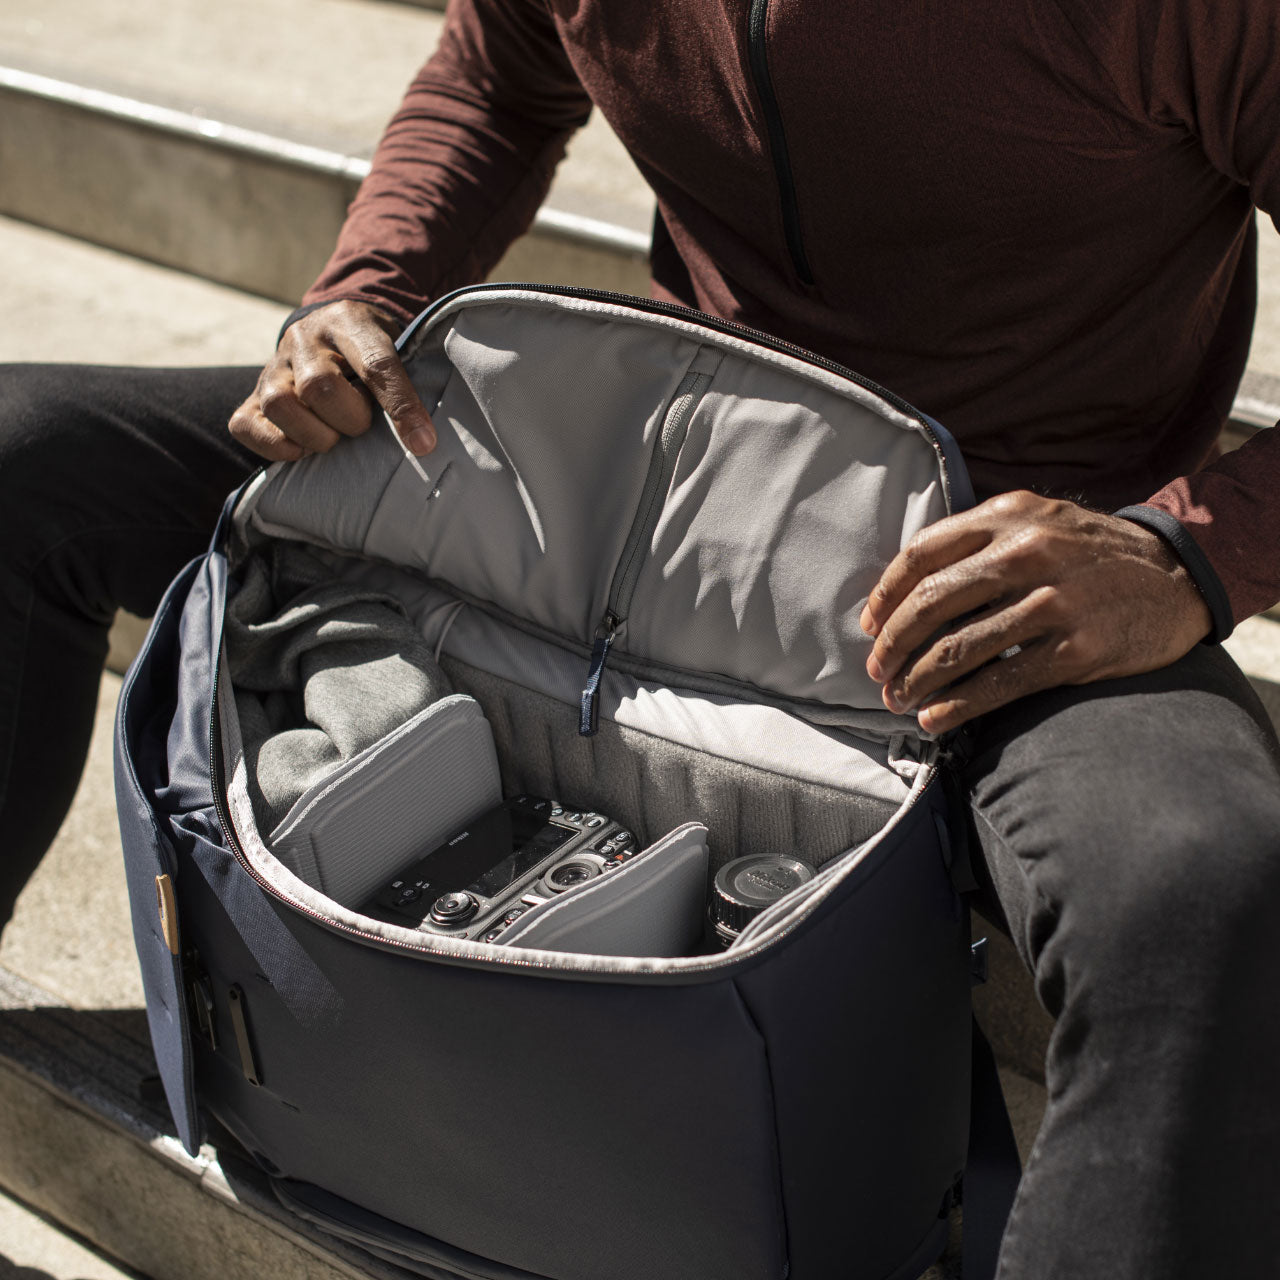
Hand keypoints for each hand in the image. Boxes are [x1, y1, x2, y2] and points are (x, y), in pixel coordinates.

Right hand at [229, 300, 436, 460]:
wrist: (329, 329)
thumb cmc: (373, 351)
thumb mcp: (399, 347)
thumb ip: (409, 381)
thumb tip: (426, 440)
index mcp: (349, 322)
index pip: (375, 364)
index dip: (400, 405)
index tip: (423, 441)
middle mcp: (304, 338)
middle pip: (320, 386)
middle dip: (351, 419)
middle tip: (363, 423)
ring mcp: (273, 366)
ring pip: (280, 404)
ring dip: (315, 434)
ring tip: (334, 436)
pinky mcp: (252, 395)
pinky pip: (246, 425)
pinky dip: (274, 446)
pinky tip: (302, 449)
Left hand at [859, 490, 1212, 731]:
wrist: (1178, 574)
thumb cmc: (1090, 552)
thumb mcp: (1037, 520)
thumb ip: (979, 540)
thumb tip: (907, 590)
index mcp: (1008, 516)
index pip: (922, 554)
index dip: (886, 594)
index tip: (870, 624)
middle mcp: (1027, 553)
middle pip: (932, 604)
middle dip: (893, 644)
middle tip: (877, 671)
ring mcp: (1053, 602)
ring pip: (959, 648)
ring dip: (917, 681)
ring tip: (897, 699)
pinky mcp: (1076, 649)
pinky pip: (999, 683)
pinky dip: (957, 706)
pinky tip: (934, 719)